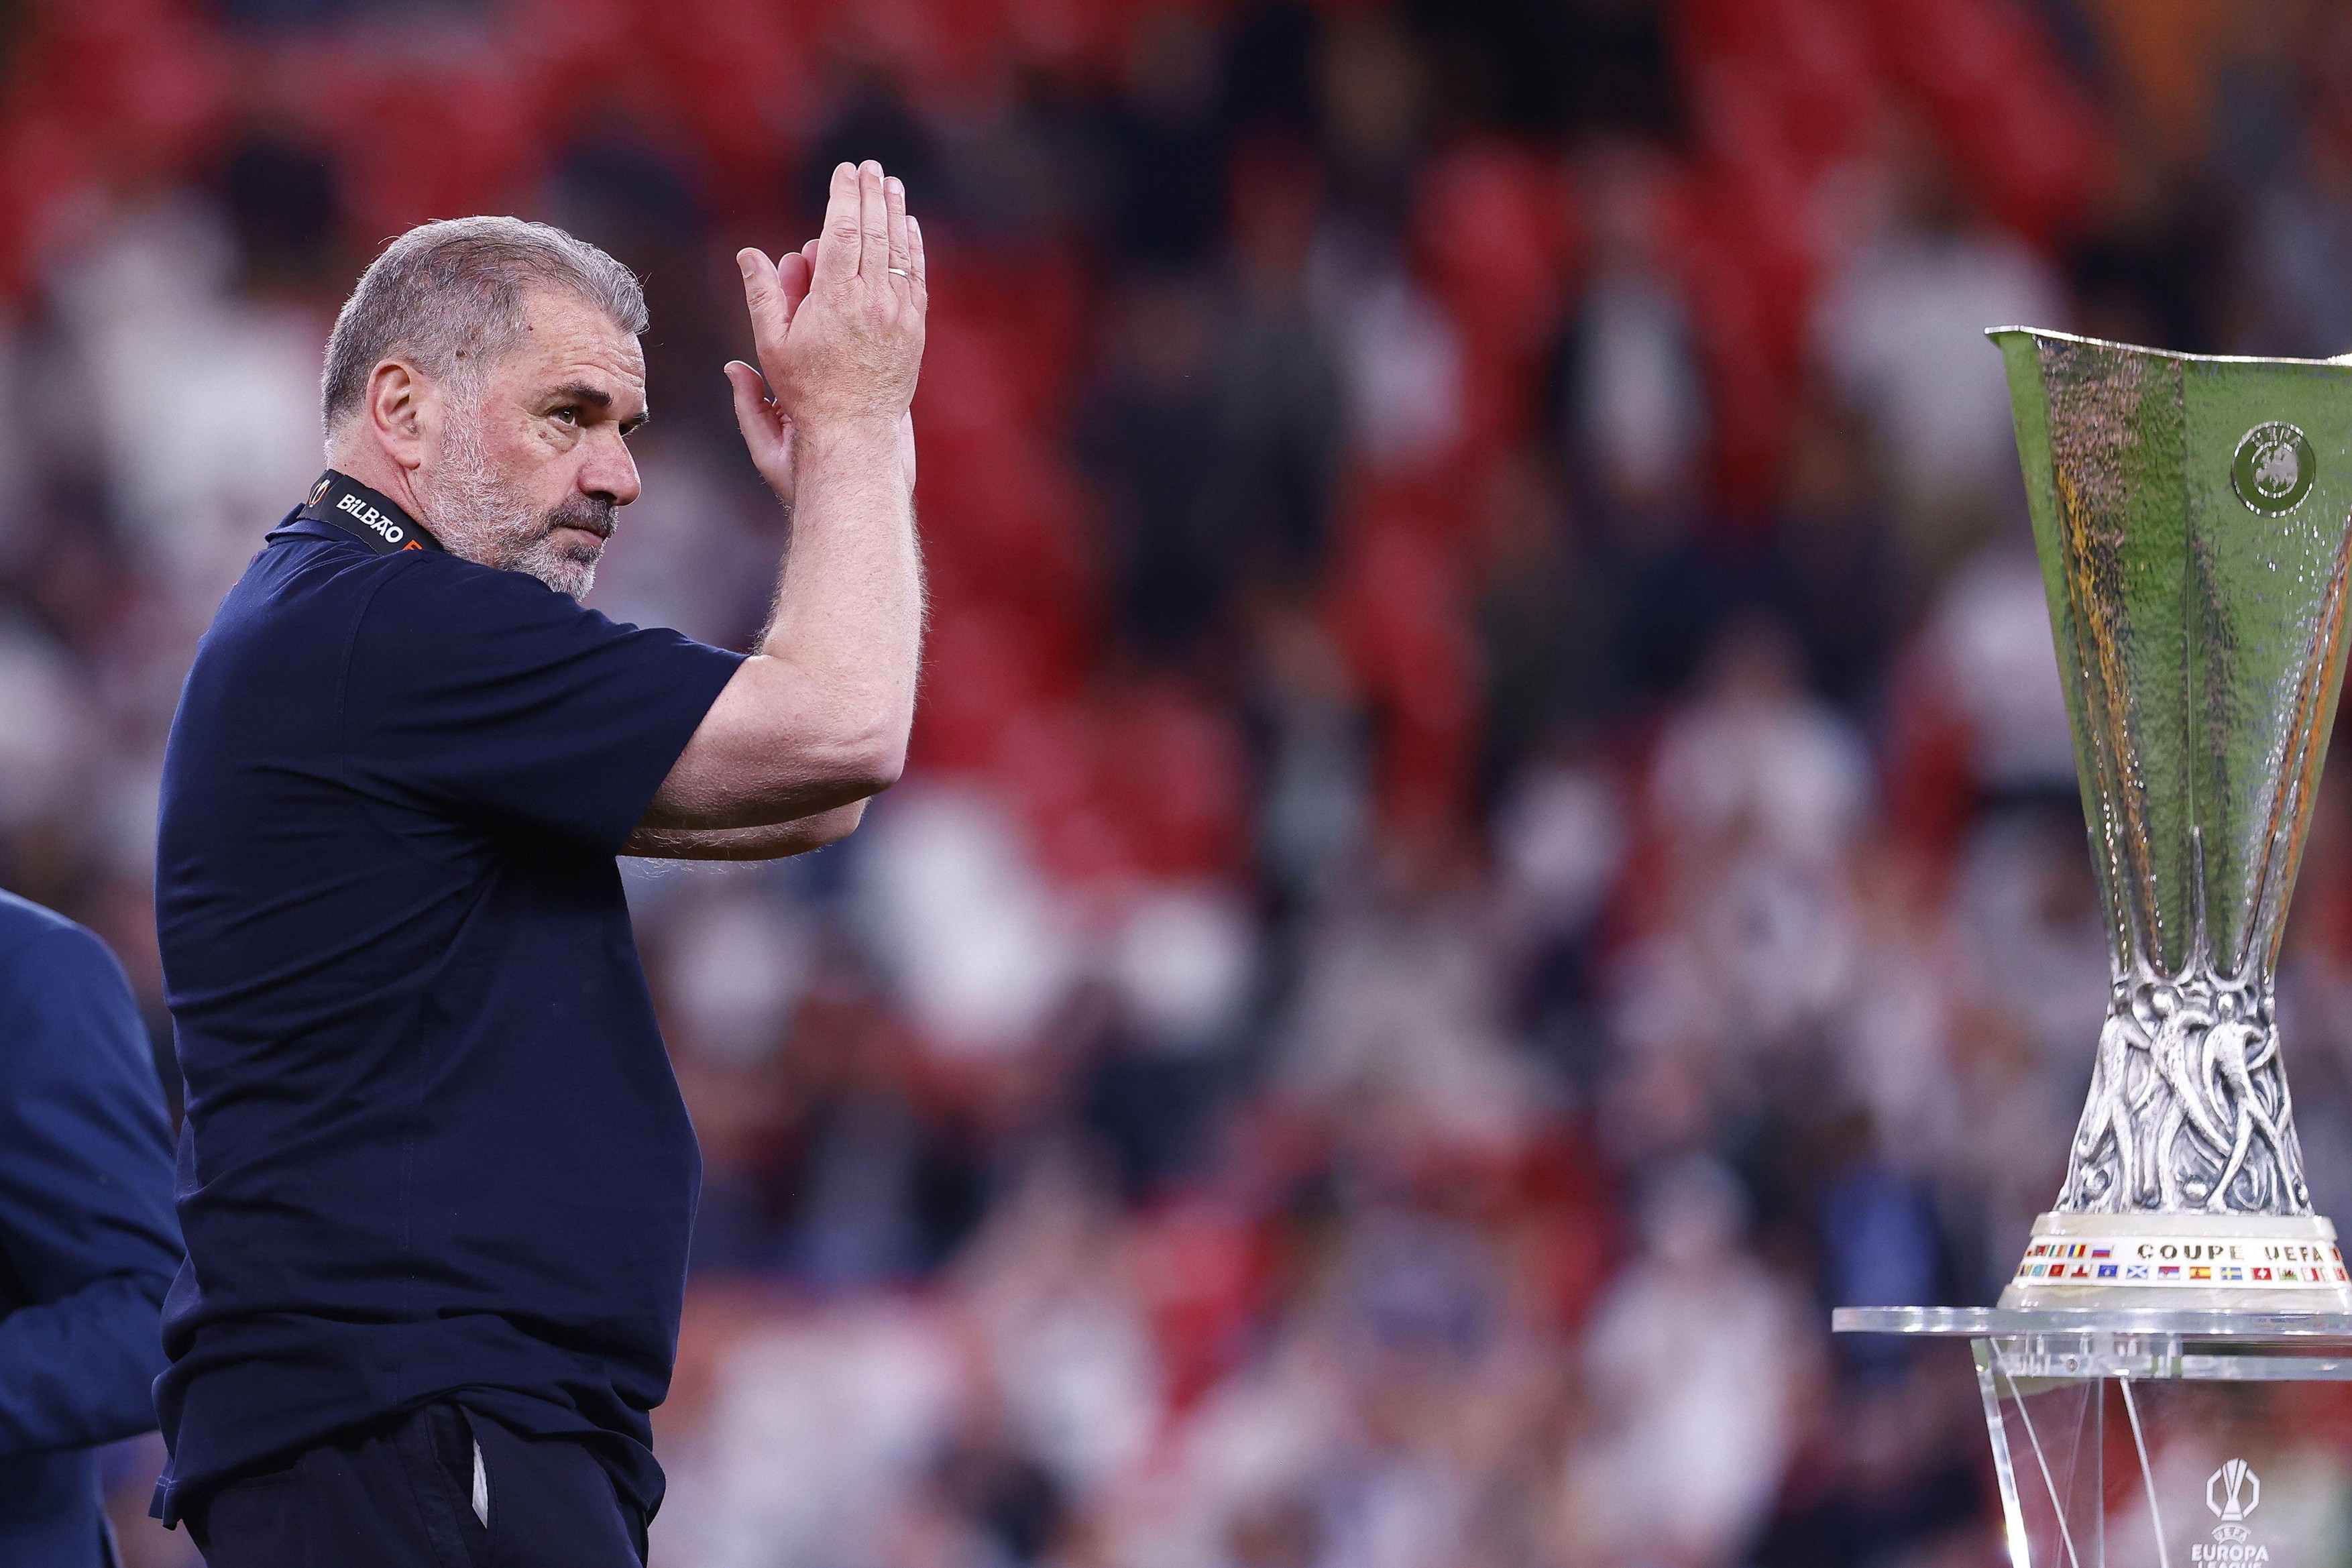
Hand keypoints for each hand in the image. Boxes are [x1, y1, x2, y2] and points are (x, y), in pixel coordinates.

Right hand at [726, 160, 925, 496]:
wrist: (853, 432)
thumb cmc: (805, 392)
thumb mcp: (772, 345)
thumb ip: (763, 294)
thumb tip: (749, 253)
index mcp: (835, 300)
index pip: (843, 232)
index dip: (845, 198)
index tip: (845, 172)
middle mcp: (872, 302)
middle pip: (875, 234)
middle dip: (872, 196)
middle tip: (870, 167)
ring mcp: (898, 315)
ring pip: (898, 252)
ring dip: (895, 214)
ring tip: (891, 185)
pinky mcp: (913, 330)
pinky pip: (916, 278)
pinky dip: (912, 248)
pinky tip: (908, 228)